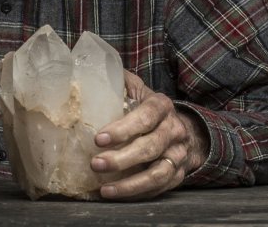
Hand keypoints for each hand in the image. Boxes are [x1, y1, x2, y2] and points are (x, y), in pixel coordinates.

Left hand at [90, 71, 207, 199]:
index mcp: (161, 105)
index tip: (99, 139)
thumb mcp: (137, 89)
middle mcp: (174, 130)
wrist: (180, 126)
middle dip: (121, 159)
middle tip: (95, 164)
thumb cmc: (147, 107)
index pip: (145, 117)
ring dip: (130, 184)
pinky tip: (117, 194)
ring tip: (105, 189)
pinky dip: (138, 193)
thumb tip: (87, 73)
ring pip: (158, 173)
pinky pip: (160, 188)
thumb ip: (118, 81)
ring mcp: (178, 154)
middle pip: (150, 147)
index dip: (123, 129)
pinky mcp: (178, 174)